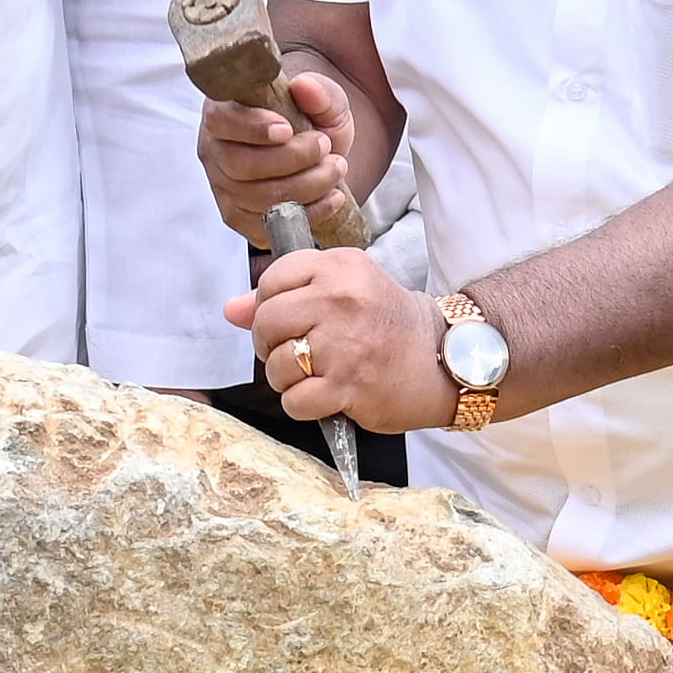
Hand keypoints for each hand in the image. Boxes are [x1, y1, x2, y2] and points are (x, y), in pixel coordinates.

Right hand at [198, 69, 361, 241]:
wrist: (321, 148)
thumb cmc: (311, 117)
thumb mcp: (324, 97)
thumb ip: (319, 91)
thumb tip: (305, 87)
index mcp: (222, 110)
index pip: (222, 121)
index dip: (252, 128)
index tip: (287, 129)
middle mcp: (214, 150)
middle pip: (240, 165)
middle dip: (291, 159)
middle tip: (326, 146)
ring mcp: (223, 186)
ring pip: (255, 198)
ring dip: (305, 186)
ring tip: (335, 168)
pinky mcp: (239, 216)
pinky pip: (265, 225)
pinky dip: (304, 214)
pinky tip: (330, 198)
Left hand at [230, 249, 455, 434]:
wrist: (443, 360)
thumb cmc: (386, 324)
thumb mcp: (343, 291)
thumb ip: (285, 296)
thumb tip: (230, 309)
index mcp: (340, 267)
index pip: (273, 279)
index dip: (269, 305)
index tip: (288, 320)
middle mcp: (341, 300)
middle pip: (267, 322)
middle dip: (271, 344)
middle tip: (296, 352)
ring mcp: (345, 344)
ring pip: (278, 365)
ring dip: (287, 379)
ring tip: (314, 375)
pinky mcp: (349, 386)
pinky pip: (295, 401)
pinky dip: (303, 405)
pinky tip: (325, 397)